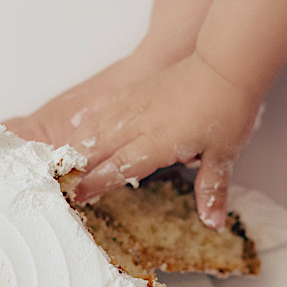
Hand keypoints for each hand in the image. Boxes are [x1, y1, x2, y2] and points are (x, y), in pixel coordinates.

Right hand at [6, 49, 264, 228]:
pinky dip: (94, 127)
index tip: (76, 196)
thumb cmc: (227, 108)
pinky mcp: (140, 91)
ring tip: (64, 162)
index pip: (117, 168)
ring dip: (82, 146)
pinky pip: (108, 113)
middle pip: (99, 148)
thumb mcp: (224, 154)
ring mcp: (137, 105)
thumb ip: (211, 189)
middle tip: (59, 183)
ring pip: (99, 128)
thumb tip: (213, 222)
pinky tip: (90, 132)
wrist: (227, 63)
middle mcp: (140, 124)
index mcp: (156, 143)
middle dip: (78, 167)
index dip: (95, 183)